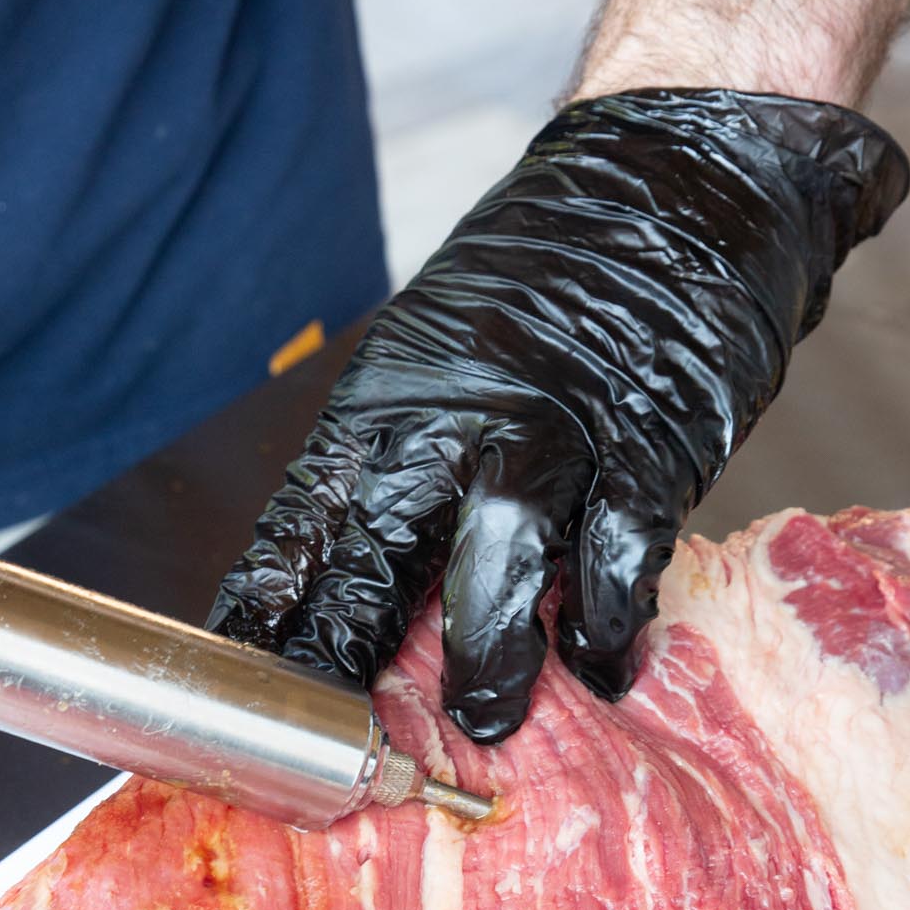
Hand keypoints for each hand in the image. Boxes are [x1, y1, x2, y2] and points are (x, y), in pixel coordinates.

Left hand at [207, 91, 908, 741]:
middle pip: (376, 558)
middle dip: (346, 656)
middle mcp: (455, 423)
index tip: (232, 685)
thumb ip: (394, 468)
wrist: (678, 172)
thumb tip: (336, 591)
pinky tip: (601, 665)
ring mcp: (552, 438)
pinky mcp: (648, 446)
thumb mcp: (432, 361)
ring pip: (496, 560)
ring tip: (482, 722)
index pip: (300, 528)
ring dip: (488, 655)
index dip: (264, 616)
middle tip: (335, 738)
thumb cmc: (549, 284)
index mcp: (385, 405)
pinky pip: (620, 551)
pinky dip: (608, 619)